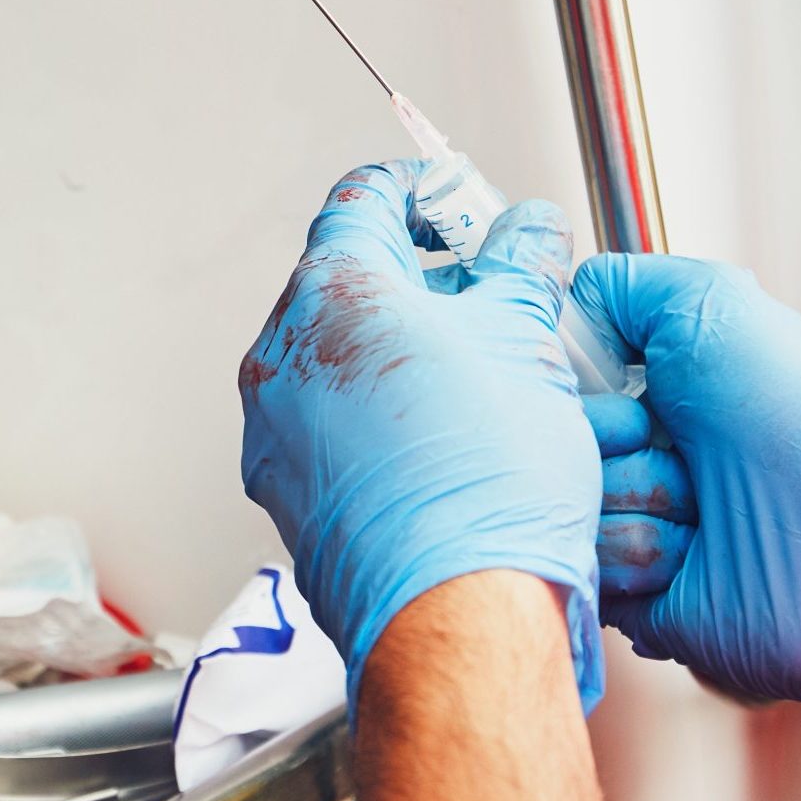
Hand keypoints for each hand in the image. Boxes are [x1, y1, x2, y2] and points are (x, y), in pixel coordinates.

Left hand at [240, 161, 602, 710]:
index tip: (455, 202)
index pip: (361, 200)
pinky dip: (375, 413)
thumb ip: (521, 265)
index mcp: (329, 294)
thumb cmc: (483, 483)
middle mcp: (280, 357)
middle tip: (484, 293)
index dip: (419, 190)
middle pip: (344, 282)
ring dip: (398, 351)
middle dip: (417, 278)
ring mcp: (272, 428)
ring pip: (334, 359)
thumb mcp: (526, 339)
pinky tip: (438, 436)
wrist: (454, 610)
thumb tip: (528, 232)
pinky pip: (327, 425)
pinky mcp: (283, 487)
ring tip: (474, 374)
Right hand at [571, 254, 800, 707]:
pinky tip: (686, 550)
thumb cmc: (798, 419)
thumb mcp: (707, 303)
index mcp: (649, 392)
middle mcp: (636, 454)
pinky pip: (584, 563)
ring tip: (694, 504)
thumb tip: (556, 299)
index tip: (594, 377)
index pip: (549, 379)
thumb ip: (618, 284)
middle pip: (543, 440)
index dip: (562, 378)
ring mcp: (631, 520)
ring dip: (625, 499)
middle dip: (595, 439)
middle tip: (656, 439)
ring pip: (559, 503)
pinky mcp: (629, 589)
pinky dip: (634, 552)